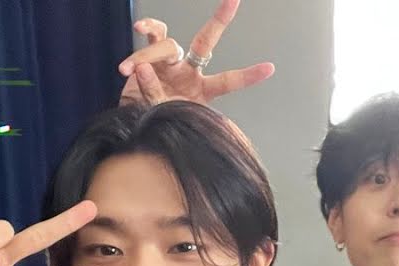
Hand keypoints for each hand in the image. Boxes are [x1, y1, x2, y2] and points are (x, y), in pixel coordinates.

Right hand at [117, 0, 273, 106]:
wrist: (134, 120)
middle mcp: (189, 71)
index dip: (248, 76)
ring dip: (147, 54)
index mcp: (201, 91)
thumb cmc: (154, 122)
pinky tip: (137, 29)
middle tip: (233, 0)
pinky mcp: (152, 53)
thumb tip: (142, 68)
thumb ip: (154, 93)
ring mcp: (171, 61)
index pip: (228, 82)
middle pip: (205, 42)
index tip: (269, 68)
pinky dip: (145, 30)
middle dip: (220, 21)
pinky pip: (152, 33)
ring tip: (128, 70)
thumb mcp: (159, 116)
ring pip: (167, 44)